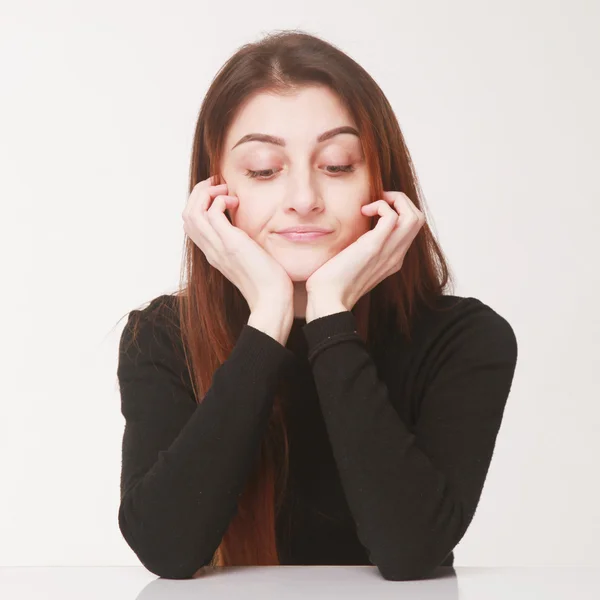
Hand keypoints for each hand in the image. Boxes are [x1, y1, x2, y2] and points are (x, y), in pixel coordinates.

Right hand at [182, 175, 293, 313]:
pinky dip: (220, 200)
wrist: (272, 299)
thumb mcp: (249, 258)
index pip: (191, 224)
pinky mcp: (230, 244)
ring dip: (206, 193)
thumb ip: (242, 243)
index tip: (218, 193)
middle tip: (219, 185)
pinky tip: (236, 202)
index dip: (199, 203)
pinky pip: (211, 213)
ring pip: (192, 211)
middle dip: (199, 192)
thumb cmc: (267, 281)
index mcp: (213, 252)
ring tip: (225, 190)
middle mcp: (210, 250)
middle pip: (186, 214)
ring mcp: (217, 247)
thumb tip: (247, 228)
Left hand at [305, 191, 425, 311]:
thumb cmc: (333, 283)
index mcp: (393, 259)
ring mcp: (388, 252)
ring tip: (373, 204)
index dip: (399, 210)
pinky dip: (381, 206)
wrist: (328, 300)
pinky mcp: (374, 247)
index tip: (376, 207)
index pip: (412, 228)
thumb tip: (353, 236)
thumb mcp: (355, 264)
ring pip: (414, 216)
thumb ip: (362, 250)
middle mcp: (396, 255)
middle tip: (378, 200)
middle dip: (401, 200)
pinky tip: (363, 211)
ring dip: (395, 200)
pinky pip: (392, 216)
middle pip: (418, 219)